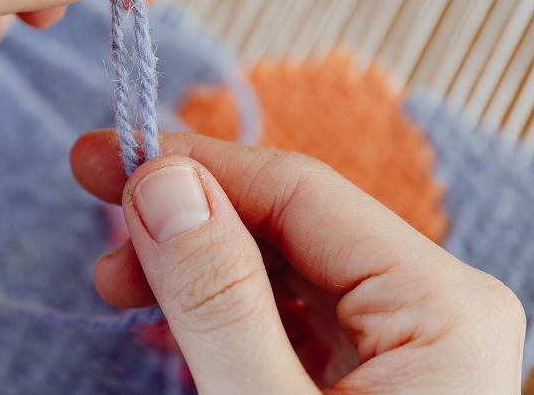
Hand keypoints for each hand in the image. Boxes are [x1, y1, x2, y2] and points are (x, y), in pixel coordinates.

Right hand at [71, 131, 525, 393]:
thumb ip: (221, 301)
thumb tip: (163, 183)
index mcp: (436, 303)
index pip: (298, 191)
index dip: (194, 166)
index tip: (103, 160)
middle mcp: (431, 309)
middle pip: (287, 224)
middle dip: (186, 218)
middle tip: (97, 220)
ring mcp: (405, 347)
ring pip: (280, 269)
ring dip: (193, 264)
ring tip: (117, 282)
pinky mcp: (371, 381)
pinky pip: (285, 320)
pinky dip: (217, 312)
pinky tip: (166, 320)